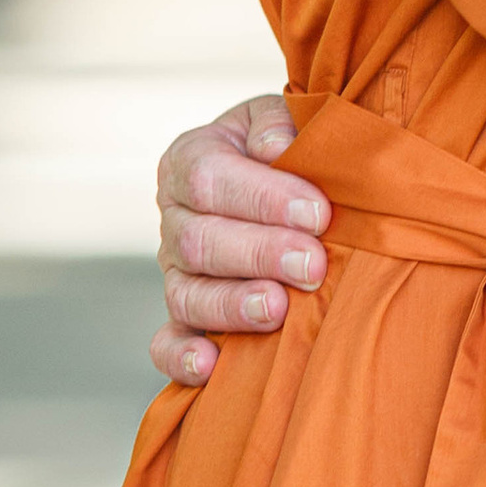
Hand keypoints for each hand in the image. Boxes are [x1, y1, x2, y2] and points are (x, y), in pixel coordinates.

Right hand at [151, 95, 332, 386]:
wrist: (294, 185)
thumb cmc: (296, 150)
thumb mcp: (290, 119)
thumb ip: (282, 125)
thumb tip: (277, 148)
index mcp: (192, 160)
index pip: (210, 178)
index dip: (262, 197)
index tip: (318, 213)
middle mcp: (176, 218)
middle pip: (198, 240)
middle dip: (260, 253)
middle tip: (313, 264)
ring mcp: (176, 272)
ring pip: (186, 294)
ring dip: (232, 305)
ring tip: (278, 308)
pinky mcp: (184, 318)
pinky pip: (167, 343)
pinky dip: (183, 358)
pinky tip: (212, 366)